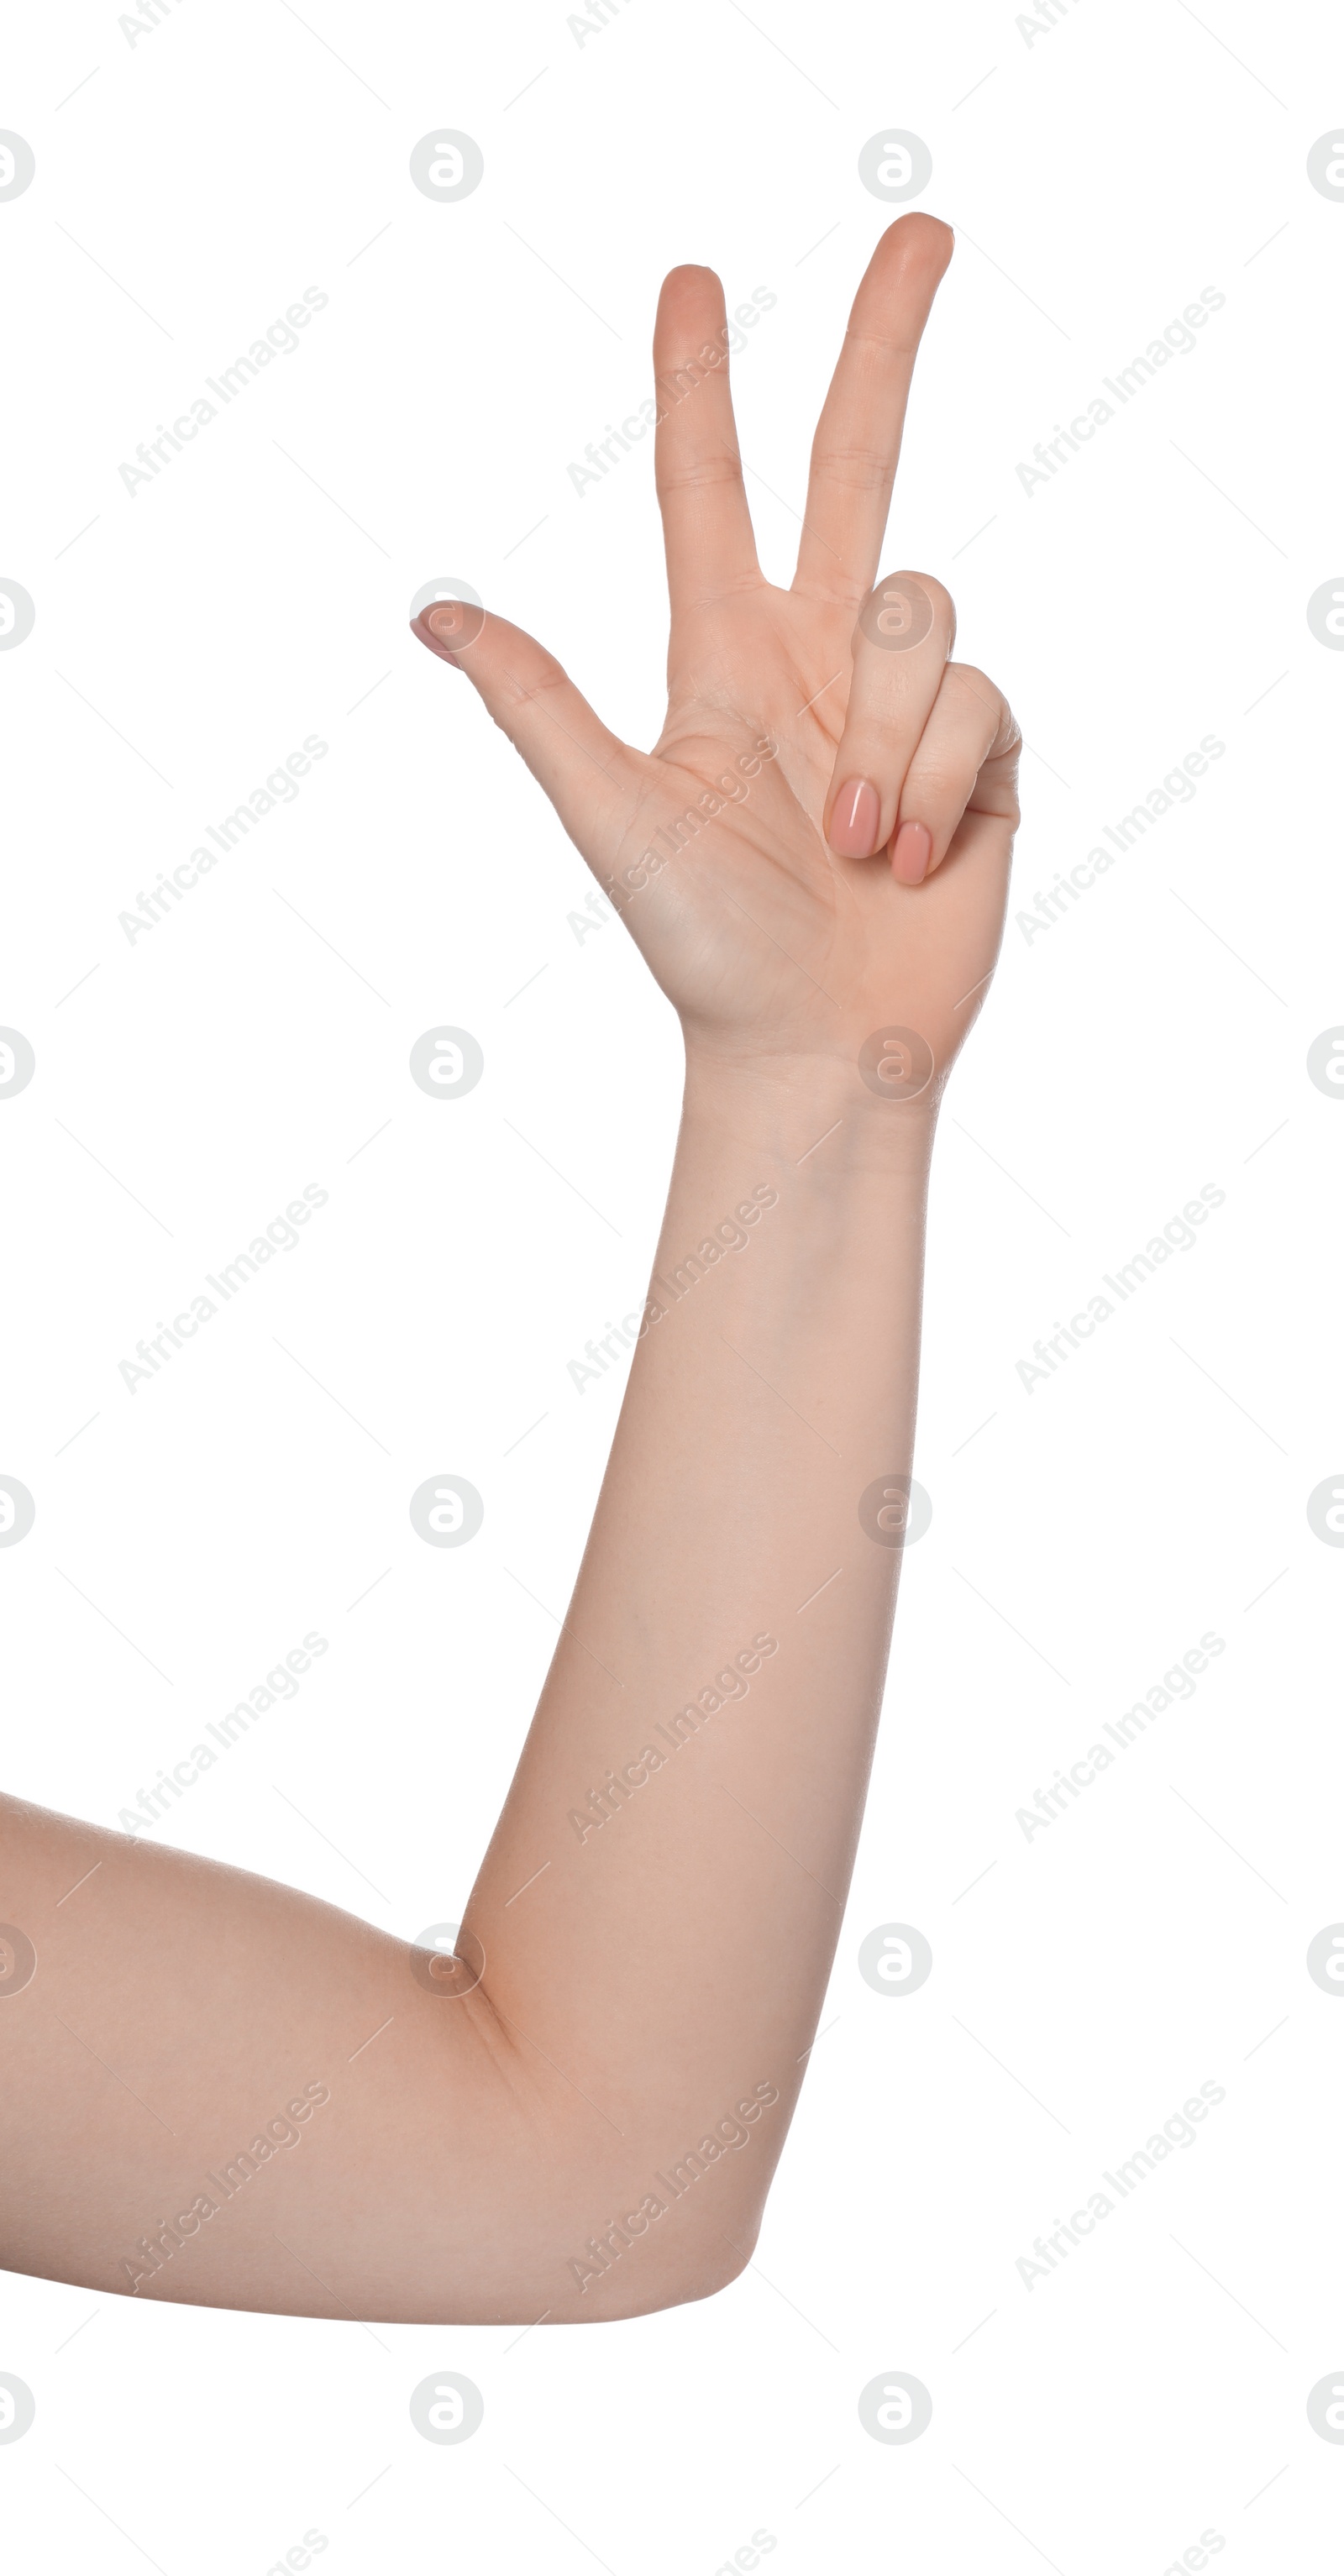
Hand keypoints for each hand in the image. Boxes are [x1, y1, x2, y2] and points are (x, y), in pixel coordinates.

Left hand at [413, 215, 1019, 1104]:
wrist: (820, 1050)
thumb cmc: (707, 950)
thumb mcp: (615, 817)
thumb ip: (541, 705)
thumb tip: (433, 612)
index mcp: (721, 656)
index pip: (709, 488)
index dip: (700, 383)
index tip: (693, 280)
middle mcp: (817, 656)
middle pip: (857, 460)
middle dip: (885, 341)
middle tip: (925, 228)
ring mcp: (904, 701)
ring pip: (924, 610)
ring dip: (885, 735)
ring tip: (847, 842)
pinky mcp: (984, 753)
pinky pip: (983, 701)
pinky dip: (939, 784)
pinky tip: (908, 858)